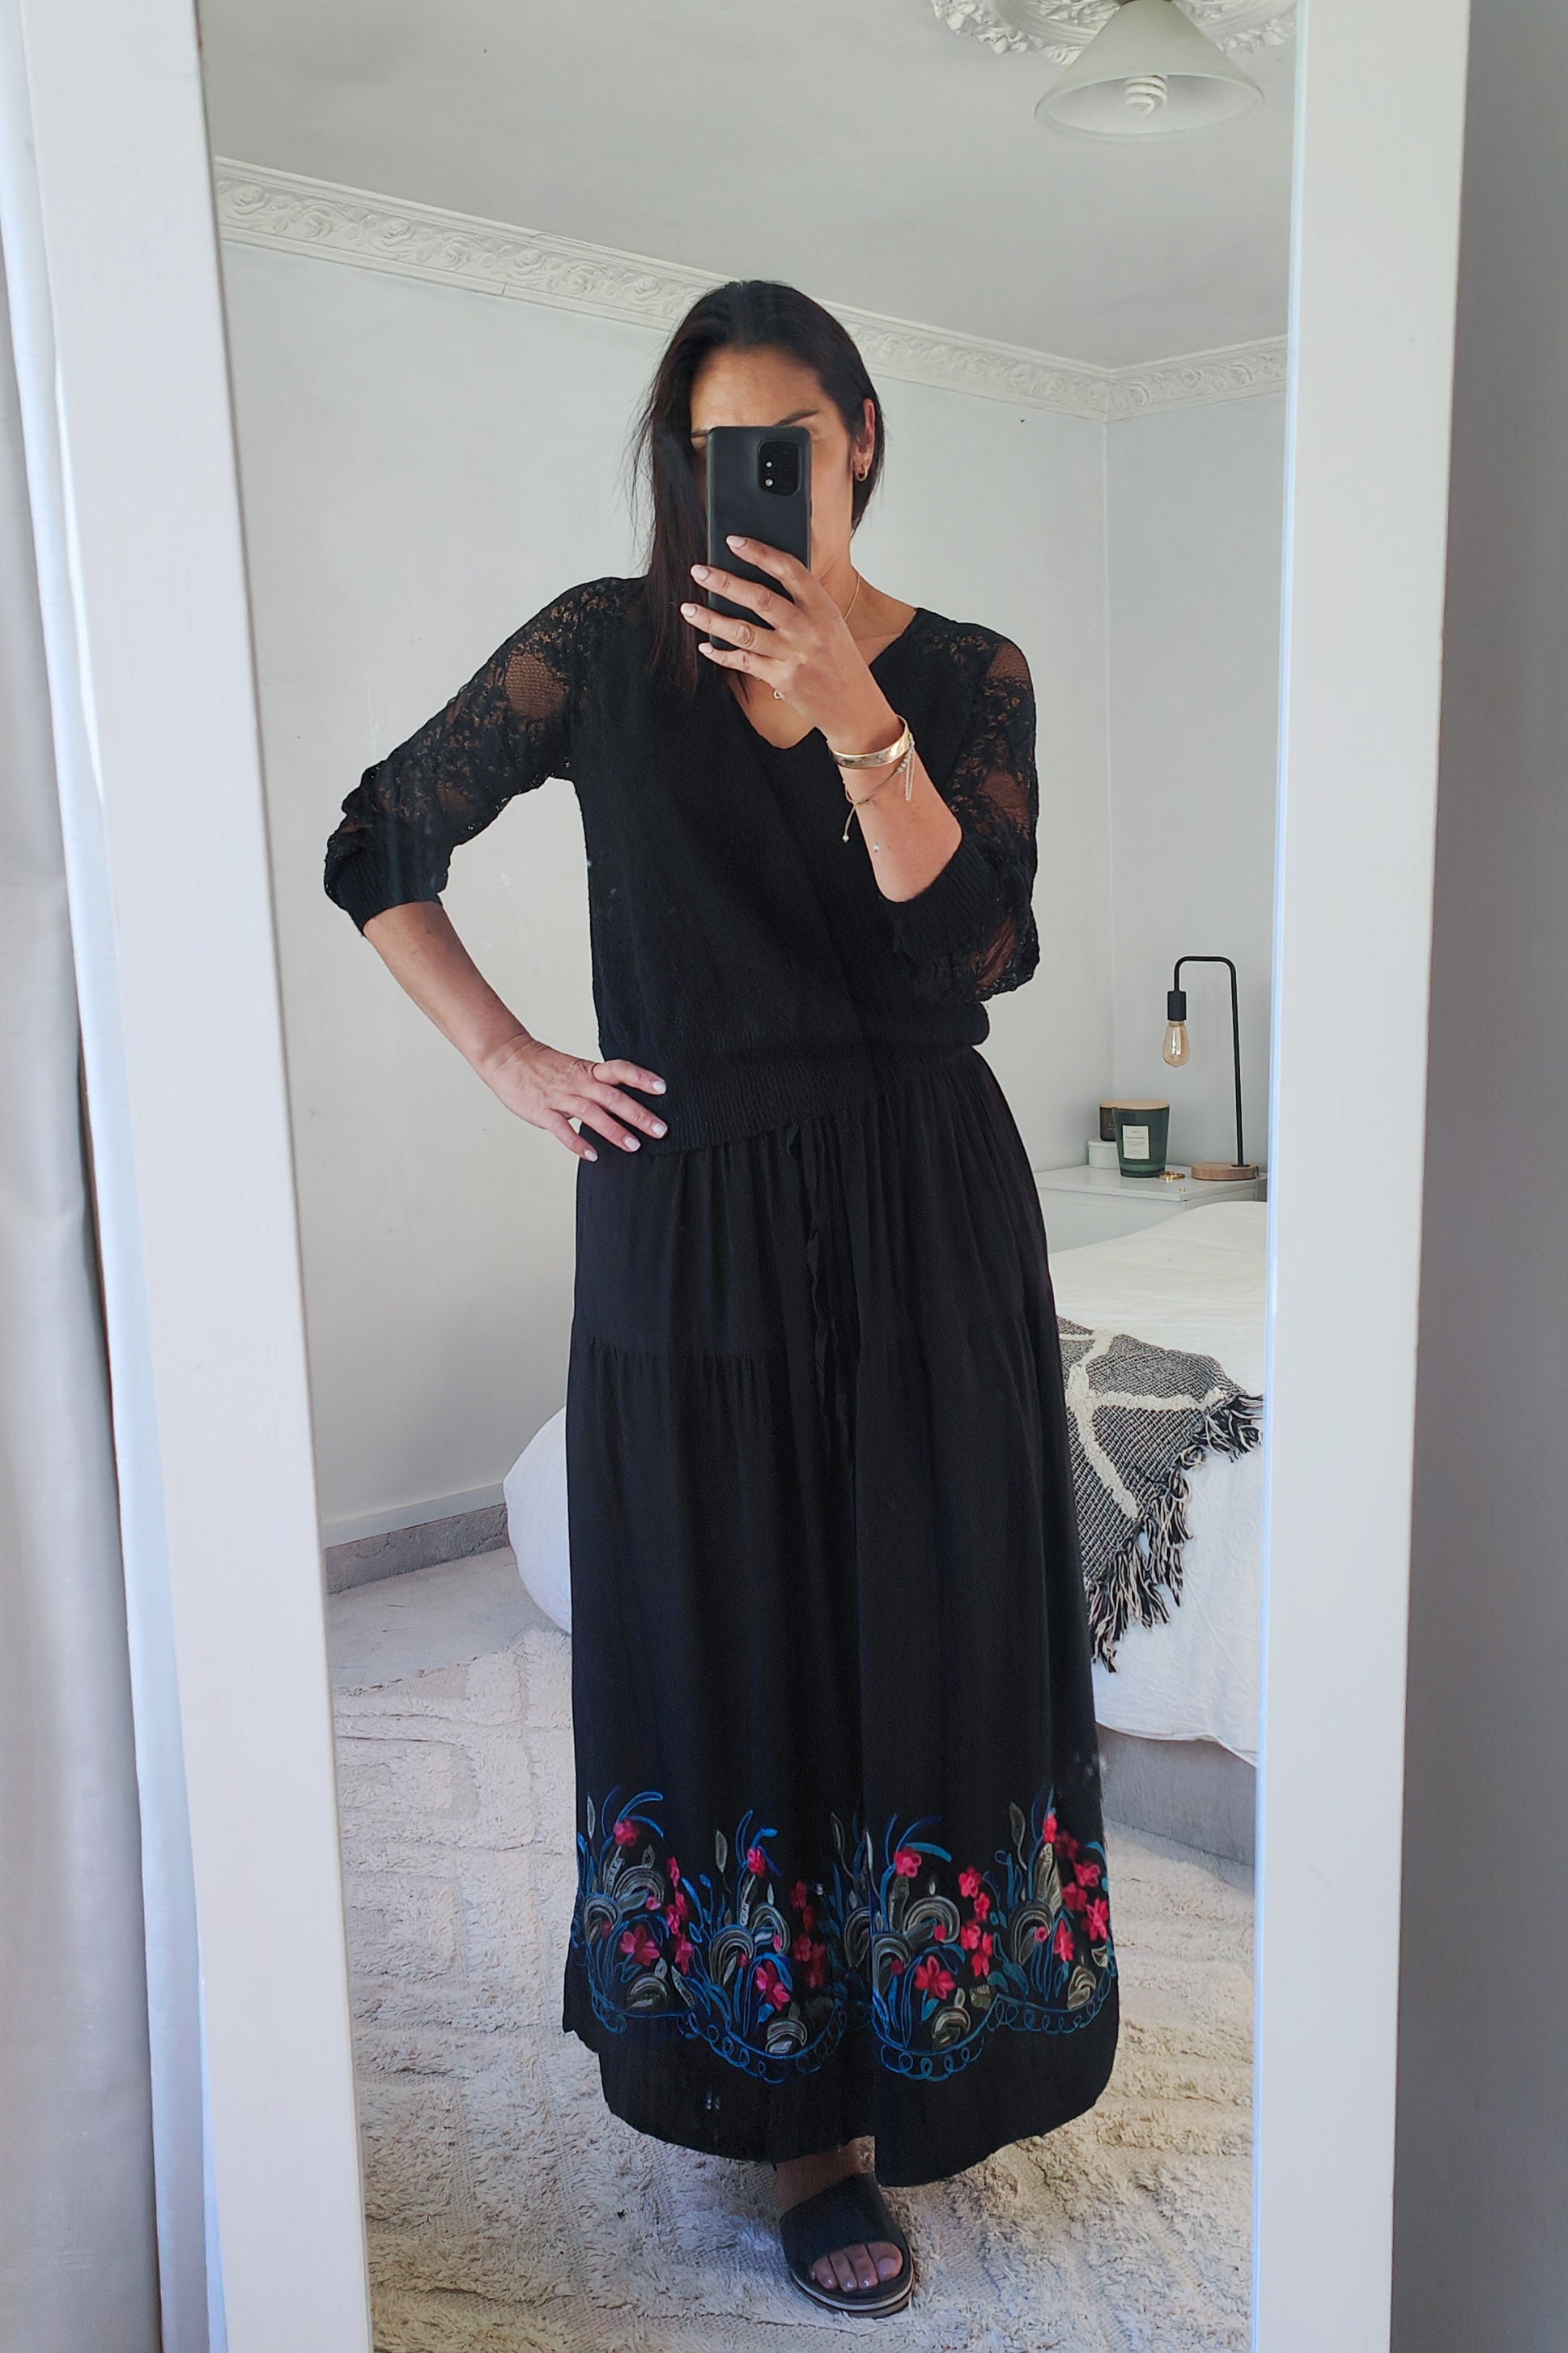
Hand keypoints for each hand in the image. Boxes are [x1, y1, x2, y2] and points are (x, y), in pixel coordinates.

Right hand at [477, 1034, 667, 1161]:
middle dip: (638, 1114)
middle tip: (660, 1129)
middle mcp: (578, 1083)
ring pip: (591, 1114)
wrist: (507, 1058)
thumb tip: (626, 1102)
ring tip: (634, 1146)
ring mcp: (560, 1098)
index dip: (640, 1077)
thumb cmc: (544, 1066)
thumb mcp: (576, 1069)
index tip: (662, 1088)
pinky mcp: (543, 1112)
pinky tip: (593, 1155)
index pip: (619, 1070)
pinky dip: (577, 1143)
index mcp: (587, 1071)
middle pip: (612, 1097)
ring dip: (614, 1131)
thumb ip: (598, 1085)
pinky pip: (562, 1130)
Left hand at [681, 537, 896, 751]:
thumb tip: (761, 578)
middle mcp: (808, 630)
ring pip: (744, 632)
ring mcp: (793, 656)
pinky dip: (722, 654)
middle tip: (699, 571)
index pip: (789, 570)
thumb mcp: (831, 624)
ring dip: (711, 619)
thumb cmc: (840, 661)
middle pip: (760, 599)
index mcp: (823, 608)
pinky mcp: (782, 680)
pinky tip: (705, 645)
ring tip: (688, 608)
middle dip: (725, 582)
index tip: (734, 541)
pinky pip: (745, 663)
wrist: (855, 707)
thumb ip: (803, 603)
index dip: (760, 553)